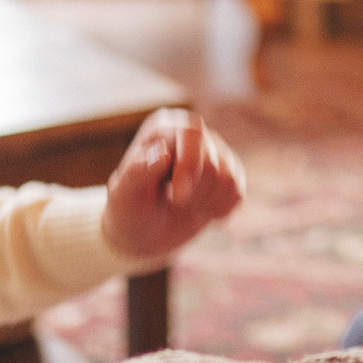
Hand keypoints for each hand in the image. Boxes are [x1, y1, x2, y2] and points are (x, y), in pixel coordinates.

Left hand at [102, 107, 245, 259]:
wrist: (144, 234)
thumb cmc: (129, 210)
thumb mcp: (124, 195)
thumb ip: (138, 173)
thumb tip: (164, 153)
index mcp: (163, 128)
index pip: (192, 134)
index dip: (189, 167)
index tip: (176, 198)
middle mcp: (191, 134)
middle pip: (212, 163)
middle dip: (192, 194)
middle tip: (171, 203)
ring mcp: (214, 152)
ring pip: (228, 179)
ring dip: (203, 204)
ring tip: (181, 207)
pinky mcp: (229, 173)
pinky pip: (237, 192)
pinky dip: (218, 211)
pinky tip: (199, 212)